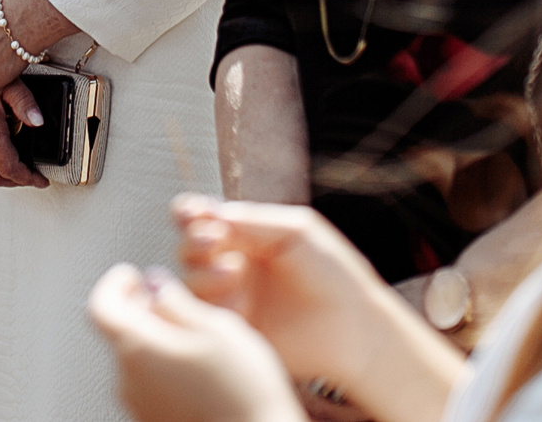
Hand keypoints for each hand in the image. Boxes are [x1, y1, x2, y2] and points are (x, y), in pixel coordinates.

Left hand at [89, 264, 307, 421]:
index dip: (114, 284)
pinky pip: (149, 386)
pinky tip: (198, 370)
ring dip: (155, 341)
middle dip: (140, 311)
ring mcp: (139, 407)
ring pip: (136, 360)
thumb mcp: (217, 328)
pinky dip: (164, 369)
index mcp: (137, 349)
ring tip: (195, 337)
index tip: (132, 274)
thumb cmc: (243, 388)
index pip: (101, 307)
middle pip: (120, 333)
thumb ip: (177, 302)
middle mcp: (128, 381)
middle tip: (169, 300)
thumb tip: (155, 284)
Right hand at [173, 196, 419, 398]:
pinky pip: (205, 314)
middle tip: (215, 241)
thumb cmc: (333, 274)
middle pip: (188, 248)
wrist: (353, 328)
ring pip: (191, 280)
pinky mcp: (234, 328)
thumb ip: (253, 219)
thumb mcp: (297, 230)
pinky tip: (238, 300)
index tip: (193, 213)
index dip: (189, 213)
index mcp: (247, 236)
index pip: (203, 218)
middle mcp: (234, 265)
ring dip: (202, 270)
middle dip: (194, 240)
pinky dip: (214, 301)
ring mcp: (232, 298)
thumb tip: (211, 213)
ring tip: (233, 272)